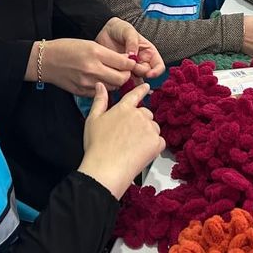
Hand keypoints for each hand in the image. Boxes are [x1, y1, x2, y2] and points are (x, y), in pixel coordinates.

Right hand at [30, 38, 137, 96]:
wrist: (45, 60)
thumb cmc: (66, 48)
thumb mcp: (89, 44)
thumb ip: (108, 53)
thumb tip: (126, 60)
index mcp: (95, 53)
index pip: (123, 63)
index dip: (131, 63)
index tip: (131, 63)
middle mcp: (92, 69)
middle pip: (121, 78)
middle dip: (126, 75)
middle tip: (124, 71)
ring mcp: (87, 82)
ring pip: (112, 87)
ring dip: (116, 82)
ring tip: (112, 76)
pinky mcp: (82, 91)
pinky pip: (100, 93)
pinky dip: (104, 88)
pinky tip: (100, 81)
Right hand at [78, 83, 164, 198]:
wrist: (106, 167)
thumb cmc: (97, 146)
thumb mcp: (92, 119)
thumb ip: (99, 100)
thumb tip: (100, 86)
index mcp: (124, 108)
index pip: (135, 95)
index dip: (142, 90)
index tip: (146, 87)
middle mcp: (139, 115)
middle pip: (146, 114)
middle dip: (141, 122)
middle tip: (130, 135)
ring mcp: (149, 128)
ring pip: (154, 128)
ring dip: (148, 134)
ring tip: (133, 146)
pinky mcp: (156, 142)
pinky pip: (159, 141)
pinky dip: (153, 147)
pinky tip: (141, 152)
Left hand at [95, 17, 165, 79]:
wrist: (104, 31)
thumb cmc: (120, 28)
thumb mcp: (128, 31)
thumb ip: (132, 42)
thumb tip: (133, 55)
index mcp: (149, 52)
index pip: (159, 66)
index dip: (156, 72)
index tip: (149, 74)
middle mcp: (142, 62)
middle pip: (146, 73)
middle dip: (139, 72)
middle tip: (130, 66)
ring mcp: (131, 68)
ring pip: (135, 79)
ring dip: (130, 78)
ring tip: (122, 71)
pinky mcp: (121, 72)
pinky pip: (123, 81)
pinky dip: (121, 81)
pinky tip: (115, 77)